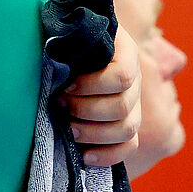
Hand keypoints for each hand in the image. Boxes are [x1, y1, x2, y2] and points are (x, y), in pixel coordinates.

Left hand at [58, 23, 140, 167]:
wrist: (74, 49)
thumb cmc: (68, 41)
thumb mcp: (70, 35)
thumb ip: (67, 42)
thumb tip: (56, 60)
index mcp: (126, 52)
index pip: (123, 75)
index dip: (93, 85)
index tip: (66, 85)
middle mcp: (135, 79)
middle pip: (122, 107)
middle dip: (86, 111)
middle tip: (60, 106)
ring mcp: (134, 104)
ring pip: (127, 129)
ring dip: (94, 134)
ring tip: (69, 129)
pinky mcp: (127, 125)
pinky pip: (129, 146)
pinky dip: (109, 155)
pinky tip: (86, 156)